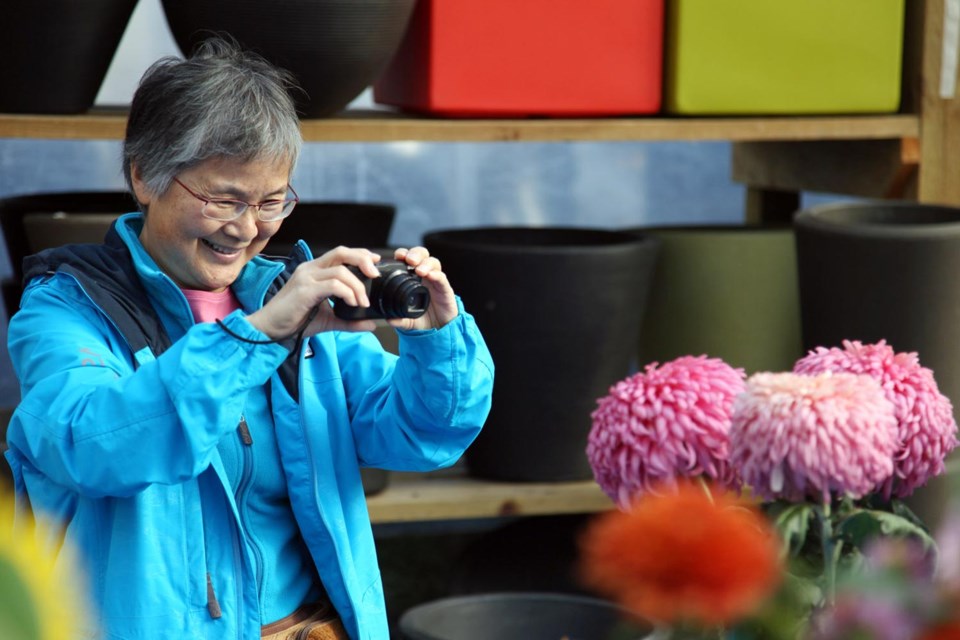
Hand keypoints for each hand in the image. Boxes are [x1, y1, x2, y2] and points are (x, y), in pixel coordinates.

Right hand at [245, 246, 381, 339]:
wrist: (269, 329)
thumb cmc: (294, 321)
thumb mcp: (328, 320)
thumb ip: (349, 321)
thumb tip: (371, 324)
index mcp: (315, 271)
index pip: (341, 253)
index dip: (361, 254)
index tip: (376, 262)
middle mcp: (310, 269)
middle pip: (342, 252)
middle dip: (363, 260)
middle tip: (375, 276)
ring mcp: (306, 277)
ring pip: (341, 270)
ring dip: (358, 286)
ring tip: (363, 303)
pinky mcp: (304, 290)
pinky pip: (333, 285)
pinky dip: (348, 293)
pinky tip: (353, 303)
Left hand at [389, 246, 458, 330]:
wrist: (439, 329)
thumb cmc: (423, 318)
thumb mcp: (408, 320)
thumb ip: (399, 319)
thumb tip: (389, 319)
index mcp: (412, 278)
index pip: (408, 259)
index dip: (403, 254)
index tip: (398, 256)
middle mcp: (424, 276)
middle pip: (422, 255)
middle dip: (415, 254)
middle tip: (409, 260)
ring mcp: (435, 281)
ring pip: (433, 263)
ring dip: (425, 264)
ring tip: (420, 270)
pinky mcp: (445, 288)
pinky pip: (442, 278)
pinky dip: (436, 275)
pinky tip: (431, 276)